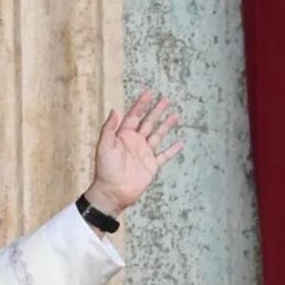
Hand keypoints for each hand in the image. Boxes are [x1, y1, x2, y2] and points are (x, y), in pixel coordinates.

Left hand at [84, 90, 182, 215]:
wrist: (113, 191)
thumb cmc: (105, 170)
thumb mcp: (104, 146)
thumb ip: (109, 128)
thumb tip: (114, 110)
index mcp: (123, 136)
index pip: (134, 116)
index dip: (141, 104)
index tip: (149, 93)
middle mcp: (135, 142)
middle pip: (148, 122)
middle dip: (156, 111)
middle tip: (166, 99)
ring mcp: (144, 153)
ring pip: (158, 135)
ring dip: (166, 126)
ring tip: (175, 115)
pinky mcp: (151, 165)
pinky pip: (164, 155)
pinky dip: (172, 150)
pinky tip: (180, 143)